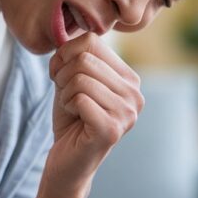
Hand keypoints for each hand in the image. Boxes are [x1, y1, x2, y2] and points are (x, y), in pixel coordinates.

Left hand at [45, 33, 143, 192]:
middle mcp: (135, 94)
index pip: (91, 41)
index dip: (65, 55)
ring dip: (64, 94)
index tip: (62, 76)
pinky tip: (75, 120)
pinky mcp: (112, 129)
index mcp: (129, 79)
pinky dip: (67, 106)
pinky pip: (79, 98)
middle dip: (62, 75)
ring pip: (79, 78)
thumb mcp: (71, 80)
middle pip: (84, 58)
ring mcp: (127, 113)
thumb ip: (73, 55)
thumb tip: (66, 35)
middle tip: (66, 96)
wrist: (67, 162)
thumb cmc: (70, 120)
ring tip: (73, 109)